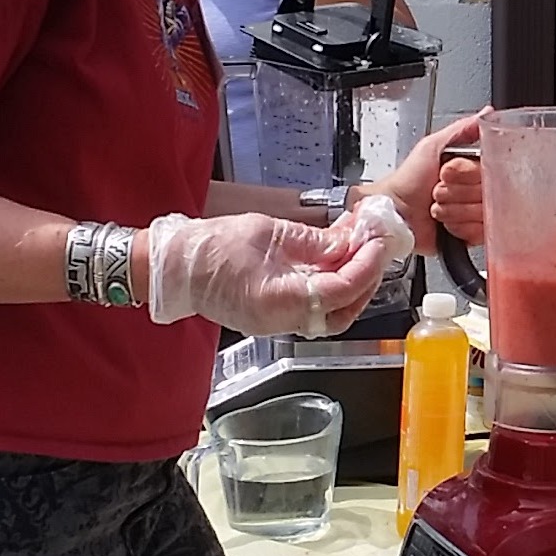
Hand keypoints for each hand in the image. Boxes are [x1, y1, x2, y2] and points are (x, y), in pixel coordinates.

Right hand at [145, 209, 391, 335]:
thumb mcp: (267, 232)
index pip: (341, 289)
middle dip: (367, 279)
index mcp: (280, 299)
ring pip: (332, 314)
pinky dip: (332, 287)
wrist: (175, 266)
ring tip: (360, 251)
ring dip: (353, 285)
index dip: (367, 264)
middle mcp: (282, 320)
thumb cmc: (212, 246)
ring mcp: (278, 323)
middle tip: (377, 246)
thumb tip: (347, 244)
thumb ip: (312, 242)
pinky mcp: (274, 318)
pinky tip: (336, 262)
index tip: (380, 240)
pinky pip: (314, 308)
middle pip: (344, 310)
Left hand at [376, 109, 486, 253]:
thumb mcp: (432, 146)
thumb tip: (486, 114)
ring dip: (454, 211)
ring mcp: (474, 214)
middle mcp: (476, 191)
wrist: (394, 212)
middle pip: (486, 194)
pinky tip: (445, 224)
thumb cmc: (408, 179)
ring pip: (482, 214)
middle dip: (457, 193)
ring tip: (437, 207)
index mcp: (471, 169)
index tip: (447, 173)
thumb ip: (461, 130)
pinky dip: (458, 228)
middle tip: (438, 191)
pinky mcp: (470, 236)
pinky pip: (479, 233)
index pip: (489, 171)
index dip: (466, 174)